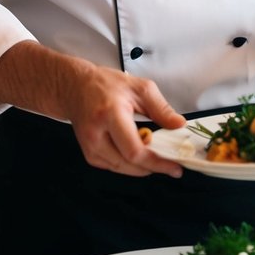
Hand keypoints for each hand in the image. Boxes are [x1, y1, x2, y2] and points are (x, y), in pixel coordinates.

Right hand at [0, 42, 185, 178]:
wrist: (75, 88)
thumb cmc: (106, 85)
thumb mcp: (139, 88)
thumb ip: (161, 108)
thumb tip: (179, 125)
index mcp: (111, 114)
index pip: (134, 150)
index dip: (157, 163)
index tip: (174, 167)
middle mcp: (97, 134)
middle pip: (129, 164)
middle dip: (154, 167)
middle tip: (171, 164)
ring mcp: (90, 147)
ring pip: (123, 169)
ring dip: (143, 167)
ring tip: (157, 156)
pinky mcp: (89, 154)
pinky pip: (115, 167)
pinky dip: (130, 165)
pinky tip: (139, 153)